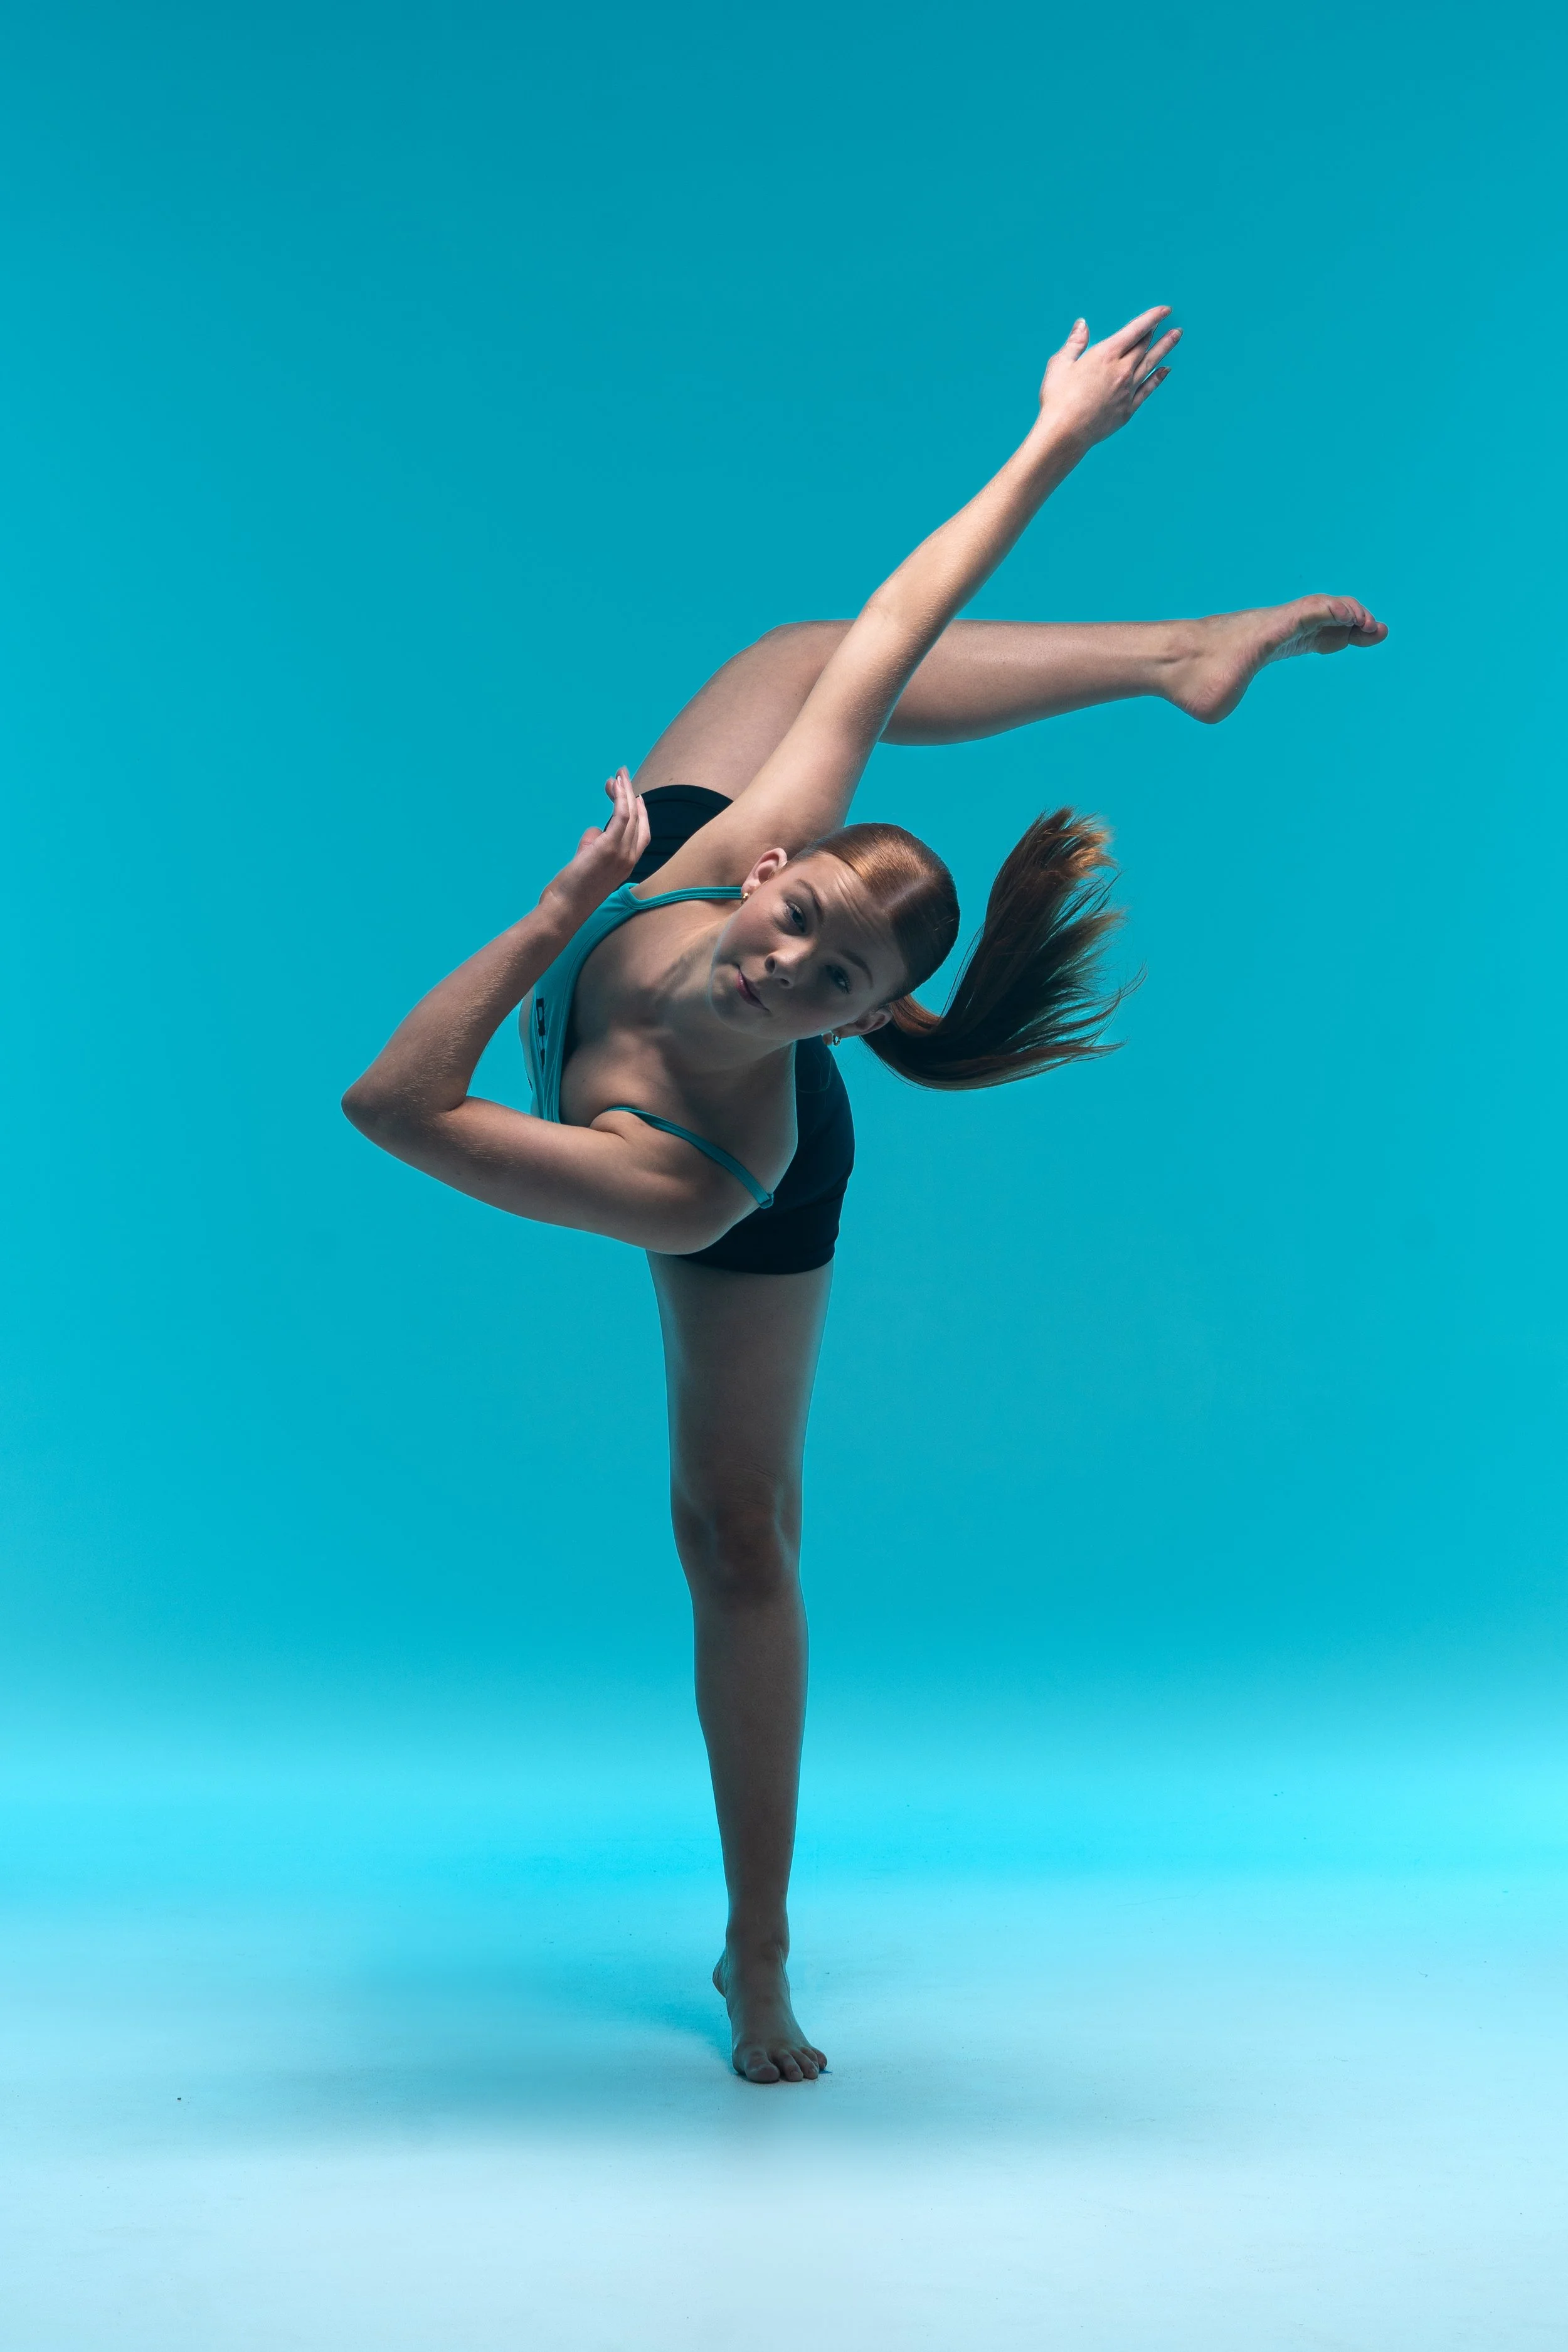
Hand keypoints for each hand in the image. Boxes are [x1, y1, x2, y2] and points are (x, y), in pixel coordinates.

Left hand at [542, 767, 650, 918]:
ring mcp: (622, 853)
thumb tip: (594, 833)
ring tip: (618, 774)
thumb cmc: (571, 892)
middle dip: (631, 795)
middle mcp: (630, 858)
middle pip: (639, 820)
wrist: (565, 909)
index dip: (642, 813)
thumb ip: (592, 846)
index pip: (642, 834)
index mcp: (627, 865)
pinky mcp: (609, 847)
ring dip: (625, 791)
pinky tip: (614, 784)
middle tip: (622, 776)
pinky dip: (620, 797)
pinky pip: (621, 816)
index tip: (634, 796)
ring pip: (631, 814)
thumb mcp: (586, 865)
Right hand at [1036, 308, 1180, 450]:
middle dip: (1158, 332)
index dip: (1152, 318)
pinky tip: (1165, 370)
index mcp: (1106, 355)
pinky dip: (1158, 378)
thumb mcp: (1060, 364)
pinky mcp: (1127, 409)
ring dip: (1164, 348)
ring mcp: (1127, 391)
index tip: (1164, 310)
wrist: (1064, 433)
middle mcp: (1121, 370)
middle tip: (1170, 323)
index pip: (1135, 330)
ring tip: (1176, 336)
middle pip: (1144, 346)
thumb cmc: (1057, 399)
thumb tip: (1083, 324)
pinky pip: (1147, 389)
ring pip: (1151, 364)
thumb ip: (1075, 342)